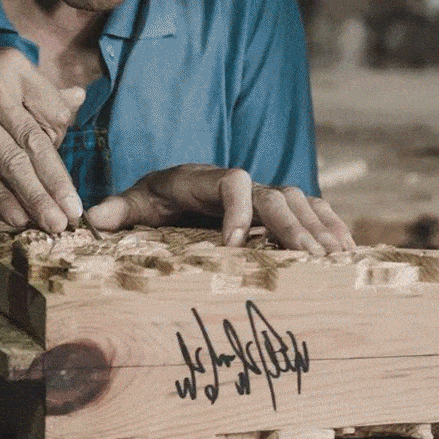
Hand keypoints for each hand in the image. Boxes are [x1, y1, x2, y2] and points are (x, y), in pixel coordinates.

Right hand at [0, 47, 84, 230]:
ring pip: (13, 160)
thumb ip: (38, 91)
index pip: (54, 112)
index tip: (54, 168)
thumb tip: (80, 97)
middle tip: (74, 213)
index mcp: (14, 66)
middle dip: (58, 182)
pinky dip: (1, 198)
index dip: (60, 143)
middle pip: (37, 140)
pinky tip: (17, 217)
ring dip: (35, 197)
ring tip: (53, 223)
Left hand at [85, 164, 355, 253]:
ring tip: (335, 259)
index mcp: (203, 179)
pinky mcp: (278, 207)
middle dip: (292, 227)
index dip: (237, 209)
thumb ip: (117, 209)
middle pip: (275, 195)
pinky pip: (312, 209)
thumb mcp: (133, 201)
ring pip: (301, 201)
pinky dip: (331, 225)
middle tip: (307, 259)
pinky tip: (348, 251)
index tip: (234, 245)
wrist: (171, 187)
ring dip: (319, 228)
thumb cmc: (152, 198)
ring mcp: (262, 192)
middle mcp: (239, 182)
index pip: (231, 181)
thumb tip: (90, 219)